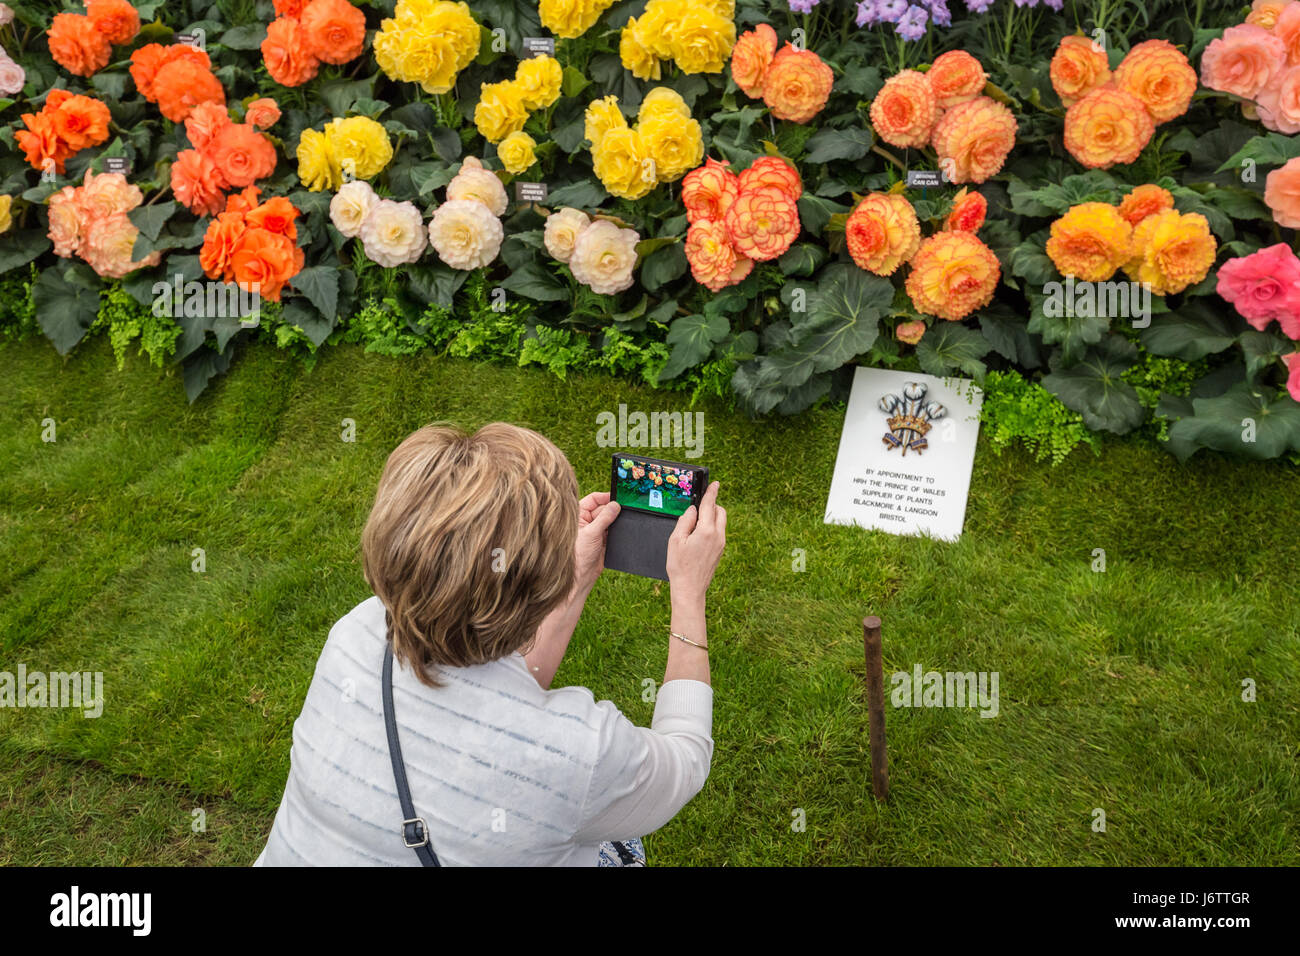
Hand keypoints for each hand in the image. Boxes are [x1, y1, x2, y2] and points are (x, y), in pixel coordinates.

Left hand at [574, 491, 619, 591]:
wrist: (582, 576)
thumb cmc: (578, 555)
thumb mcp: (591, 533)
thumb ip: (604, 518)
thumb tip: (615, 505)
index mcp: (579, 515)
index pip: (593, 499)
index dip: (605, 497)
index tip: (618, 497)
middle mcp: (587, 521)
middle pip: (604, 509)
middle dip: (614, 510)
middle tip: (625, 509)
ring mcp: (596, 530)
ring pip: (610, 520)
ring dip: (616, 521)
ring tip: (622, 522)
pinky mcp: (604, 539)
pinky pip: (614, 530)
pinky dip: (618, 530)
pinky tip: (621, 531)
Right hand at [666, 481, 725, 606]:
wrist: (690, 589)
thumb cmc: (679, 566)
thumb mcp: (675, 540)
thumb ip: (685, 521)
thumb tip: (693, 510)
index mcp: (706, 531)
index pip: (710, 505)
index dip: (711, 492)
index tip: (715, 483)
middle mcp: (718, 536)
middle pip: (720, 511)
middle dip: (712, 505)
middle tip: (699, 506)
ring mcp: (721, 544)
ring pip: (721, 522)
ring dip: (712, 516)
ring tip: (696, 523)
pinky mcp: (721, 551)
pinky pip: (719, 532)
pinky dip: (712, 527)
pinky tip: (698, 535)